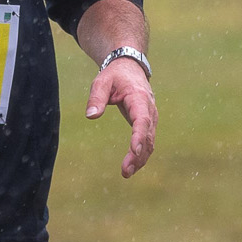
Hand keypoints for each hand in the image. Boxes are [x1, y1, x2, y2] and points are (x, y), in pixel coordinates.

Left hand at [85, 57, 155, 178]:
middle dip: (138, 155)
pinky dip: (142, 155)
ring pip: (150, 141)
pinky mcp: (148, 123)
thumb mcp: (102, 82)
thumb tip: (91, 116)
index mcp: (139, 98)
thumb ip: (96, 98)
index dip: (139, 136)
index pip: (142, 120)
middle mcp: (149, 109)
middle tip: (126, 171)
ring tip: (126, 173)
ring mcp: (151, 117)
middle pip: (147, 135)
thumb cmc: (115, 76)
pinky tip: (132, 166)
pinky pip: (148, 141)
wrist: (130, 68)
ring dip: (140, 158)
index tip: (134, 151)